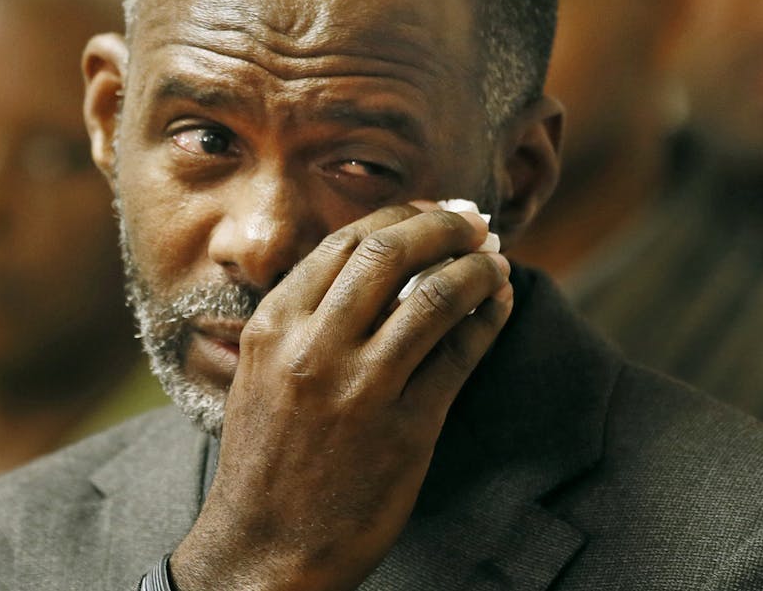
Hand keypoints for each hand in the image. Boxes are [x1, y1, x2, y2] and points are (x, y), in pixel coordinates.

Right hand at [170, 201, 513, 590]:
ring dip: (477, 268)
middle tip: (474, 222)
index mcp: (274, 325)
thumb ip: (307, 315)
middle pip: (391, 251)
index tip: (433, 212)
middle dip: (444, 226)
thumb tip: (378, 260)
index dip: (402, 216)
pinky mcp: (406, 428)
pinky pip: (461, 354)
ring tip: (495, 263)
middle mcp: (313, 347)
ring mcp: (361, 387)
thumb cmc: (268, 457)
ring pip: (435, 296)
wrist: (264, 550)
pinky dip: (488, 318)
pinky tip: (499, 304)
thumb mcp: (263, 370)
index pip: (346, 241)